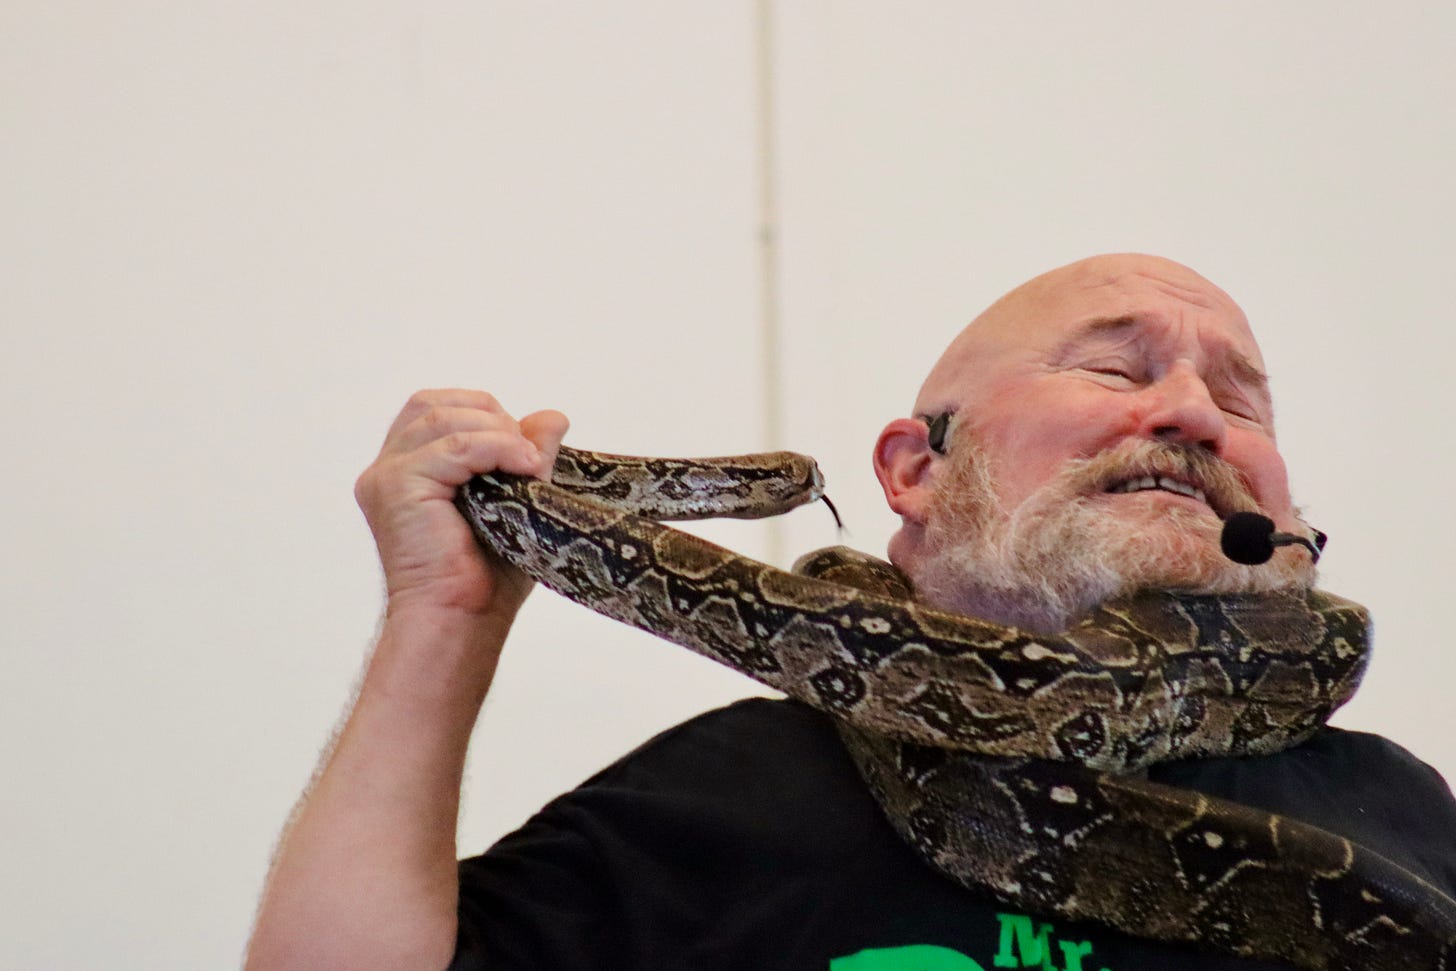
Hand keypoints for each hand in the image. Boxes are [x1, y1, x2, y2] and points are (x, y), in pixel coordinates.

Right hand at [354, 390, 568, 625]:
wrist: (463, 619)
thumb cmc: (485, 577)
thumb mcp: (517, 500)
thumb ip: (527, 455)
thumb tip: (552, 416)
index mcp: (406, 469)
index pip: (436, 408)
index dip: (484, 415)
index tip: (521, 448)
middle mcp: (388, 468)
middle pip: (435, 404)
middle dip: (491, 418)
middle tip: (526, 456)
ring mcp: (386, 476)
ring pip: (445, 419)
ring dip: (499, 433)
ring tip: (530, 465)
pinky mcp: (397, 487)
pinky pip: (455, 446)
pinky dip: (498, 448)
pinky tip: (525, 468)